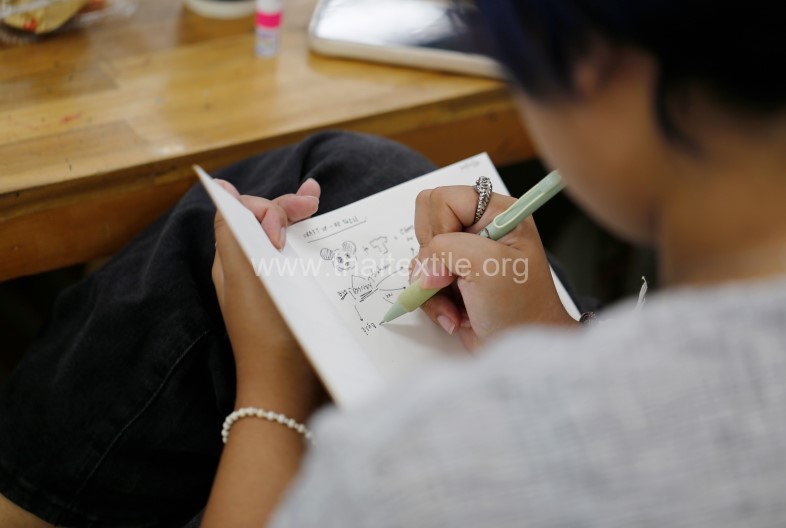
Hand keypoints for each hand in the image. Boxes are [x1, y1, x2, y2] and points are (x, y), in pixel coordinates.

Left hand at [212, 178, 323, 418]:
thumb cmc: (268, 332)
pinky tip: (329, 240)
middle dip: (288, 206)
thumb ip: (234, 232)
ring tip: (320, 207)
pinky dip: (313, 246)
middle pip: (266, 223)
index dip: (269, 204)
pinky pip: (301, 263)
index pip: (244, 213)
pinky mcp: (295, 299)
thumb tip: (223, 189)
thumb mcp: (245, 277)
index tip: (294, 218)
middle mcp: (251, 269)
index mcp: (233, 260)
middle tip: (315, 203)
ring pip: (286, 241)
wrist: (289, 387)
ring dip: (302, 221)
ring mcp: (274, 285)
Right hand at [413, 185, 578, 350]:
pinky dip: (432, 301)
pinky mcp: (452, 280)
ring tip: (458, 304)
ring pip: (421, 256)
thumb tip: (422, 268)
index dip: (441, 228)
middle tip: (453, 278)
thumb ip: (446, 249)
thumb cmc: (520, 307)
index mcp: (496, 213)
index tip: (457, 259)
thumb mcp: (489, 265)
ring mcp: (464, 256)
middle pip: (426, 222)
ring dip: (432, 286)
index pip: (444, 199)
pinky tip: (456, 315)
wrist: (520, 350)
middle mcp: (479, 230)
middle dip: (432, 257)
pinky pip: (421, 281)